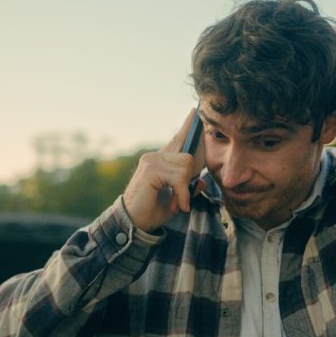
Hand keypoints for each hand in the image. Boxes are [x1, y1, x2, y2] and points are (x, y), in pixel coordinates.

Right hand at [122, 108, 206, 231]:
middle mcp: (154, 156)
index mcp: (160, 161)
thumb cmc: (151, 212)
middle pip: (188, 156)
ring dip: (184, 189)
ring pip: (185, 166)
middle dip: (190, 179)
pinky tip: (176, 205)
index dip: (187, 127)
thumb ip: (188, 189)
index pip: (177, 139)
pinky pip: (179, 177)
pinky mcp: (150, 169)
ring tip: (176, 203)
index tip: (194, 112)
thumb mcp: (175, 200)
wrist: (134, 224)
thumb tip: (202, 181)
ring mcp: (151, 160)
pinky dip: (181, 194)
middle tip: (181, 198)